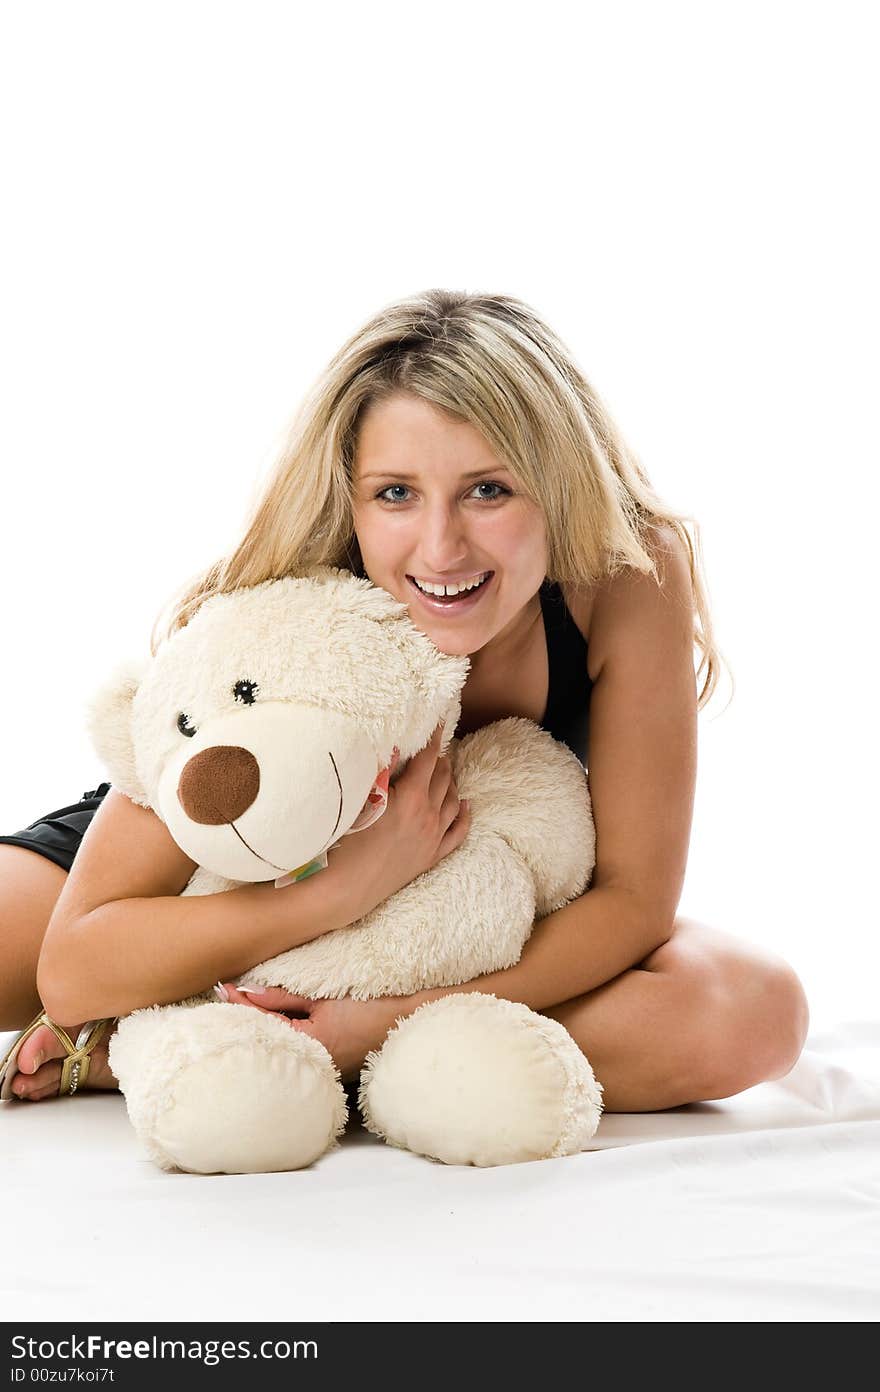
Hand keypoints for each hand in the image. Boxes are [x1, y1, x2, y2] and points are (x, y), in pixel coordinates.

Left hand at [219, 982, 422, 1082]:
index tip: (222, 987)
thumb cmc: (375, 1006)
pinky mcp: (336, 1064)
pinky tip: (277, 1021)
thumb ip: (285, 997)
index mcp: (309, 1047)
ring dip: (266, 1025)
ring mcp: (325, 1067)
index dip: (241, 1004)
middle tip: (223, 996)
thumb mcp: (326, 997)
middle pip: (270, 1037)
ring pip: (285, 1043)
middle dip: (247, 1018)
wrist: (416, 1019)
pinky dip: (286, 1032)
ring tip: (243, 1007)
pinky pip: (302, 1047)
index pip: (264, 1023)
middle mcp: (313, 1065)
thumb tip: (248, 992)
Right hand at [325, 720, 470, 922]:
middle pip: (442, 777)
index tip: (439, 719)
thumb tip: (395, 743)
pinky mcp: (430, 857)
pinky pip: (457, 833)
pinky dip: (463, 816)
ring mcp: (432, 838)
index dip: (434, 736)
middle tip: (434, 745)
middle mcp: (427, 816)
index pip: (428, 758)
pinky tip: (465, 804)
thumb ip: (378, 770)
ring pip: (452, 801)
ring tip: (445, 769)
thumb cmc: (343, 840)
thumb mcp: (358, 798)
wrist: (345, 888)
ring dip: (450, 782)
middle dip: (439, 758)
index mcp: (410, 798)